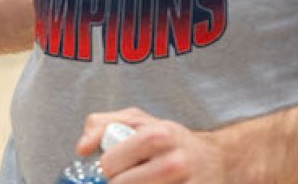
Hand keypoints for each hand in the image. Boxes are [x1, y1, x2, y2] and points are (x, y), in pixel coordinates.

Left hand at [82, 108, 224, 183]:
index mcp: (159, 135)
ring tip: (143, 180)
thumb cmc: (169, 140)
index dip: (107, 168)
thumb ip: (102, 125)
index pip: (110, 163)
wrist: (215, 160)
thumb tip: (82, 149)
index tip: (115, 167)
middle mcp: (176, 161)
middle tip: (129, 177)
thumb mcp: (137, 121)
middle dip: (118, 183)